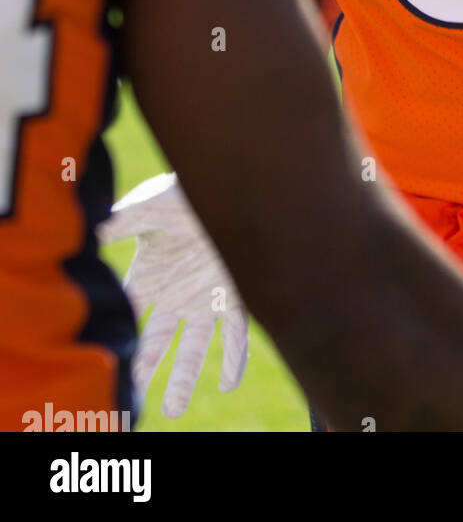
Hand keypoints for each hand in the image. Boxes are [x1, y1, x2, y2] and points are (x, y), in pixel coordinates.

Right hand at [98, 173, 248, 417]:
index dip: (119, 340)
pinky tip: (228, 383)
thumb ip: (123, 222)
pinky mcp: (235, 296)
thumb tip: (94, 228)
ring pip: (194, 347)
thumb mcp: (149, 206)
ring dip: (184, 376)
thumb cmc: (185, 193)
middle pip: (158, 341)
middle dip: (146, 368)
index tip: (109, 366)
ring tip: (174, 410)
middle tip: (135, 398)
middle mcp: (178, 293)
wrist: (230, 186)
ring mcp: (206, 298)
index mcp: (152, 275)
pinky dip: (233, 358)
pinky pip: (235, 334)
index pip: (130, 315)